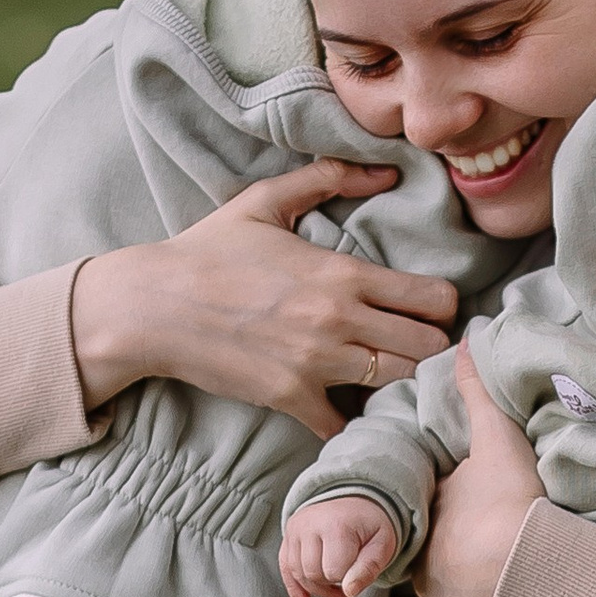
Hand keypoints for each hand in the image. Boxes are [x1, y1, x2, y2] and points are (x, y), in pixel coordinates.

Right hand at [70, 164, 457, 442]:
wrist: (152, 305)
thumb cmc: (207, 251)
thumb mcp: (265, 202)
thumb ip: (327, 178)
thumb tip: (385, 172)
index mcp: (343, 273)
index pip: (434, 297)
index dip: (442, 305)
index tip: (429, 308)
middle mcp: (340, 320)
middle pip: (429, 346)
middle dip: (432, 346)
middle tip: (417, 345)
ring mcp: (317, 364)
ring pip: (398, 383)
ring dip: (400, 381)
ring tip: (389, 375)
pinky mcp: (290, 397)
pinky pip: (343, 424)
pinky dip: (350, 421)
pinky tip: (345, 407)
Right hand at [280, 495, 400, 596]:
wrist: (358, 501)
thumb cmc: (371, 526)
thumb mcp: (382, 545)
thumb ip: (368, 569)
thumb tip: (349, 592)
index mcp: (336, 525)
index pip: (334, 572)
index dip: (348, 580)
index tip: (359, 573)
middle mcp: (310, 523)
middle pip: (312, 575)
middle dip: (330, 588)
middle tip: (348, 587)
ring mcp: (296, 528)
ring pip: (297, 574)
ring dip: (316, 589)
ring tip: (335, 587)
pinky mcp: (289, 534)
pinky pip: (285, 566)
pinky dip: (294, 587)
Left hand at [416, 343, 544, 596]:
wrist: (526, 569)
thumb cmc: (509, 502)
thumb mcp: (497, 439)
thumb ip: (478, 392)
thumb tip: (462, 341)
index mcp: (431, 513)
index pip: (437, 508)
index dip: (457, 508)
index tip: (481, 511)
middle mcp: (423, 558)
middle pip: (435, 553)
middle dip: (454, 554)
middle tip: (488, 551)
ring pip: (443, 595)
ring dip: (463, 594)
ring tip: (495, 590)